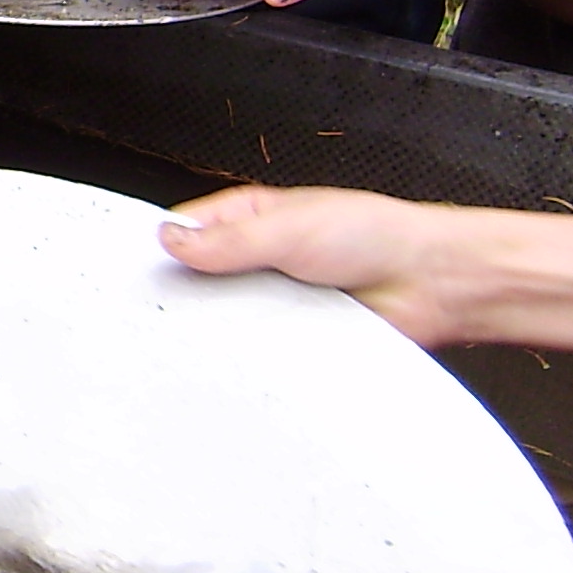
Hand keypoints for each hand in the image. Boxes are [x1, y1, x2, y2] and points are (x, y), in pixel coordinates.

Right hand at [158, 184, 473, 346]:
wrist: (432, 283)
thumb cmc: (377, 235)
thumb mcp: (291, 226)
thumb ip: (229, 239)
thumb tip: (172, 240)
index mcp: (248, 219)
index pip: (184, 232)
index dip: (159, 250)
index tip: (140, 270)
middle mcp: (256, 260)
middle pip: (198, 282)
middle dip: (189, 296)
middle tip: (177, 308)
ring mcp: (272, 301)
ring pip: (226, 321)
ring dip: (225, 327)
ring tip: (222, 329)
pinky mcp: (292, 337)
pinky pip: (259, 350)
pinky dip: (254, 354)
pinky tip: (253, 352)